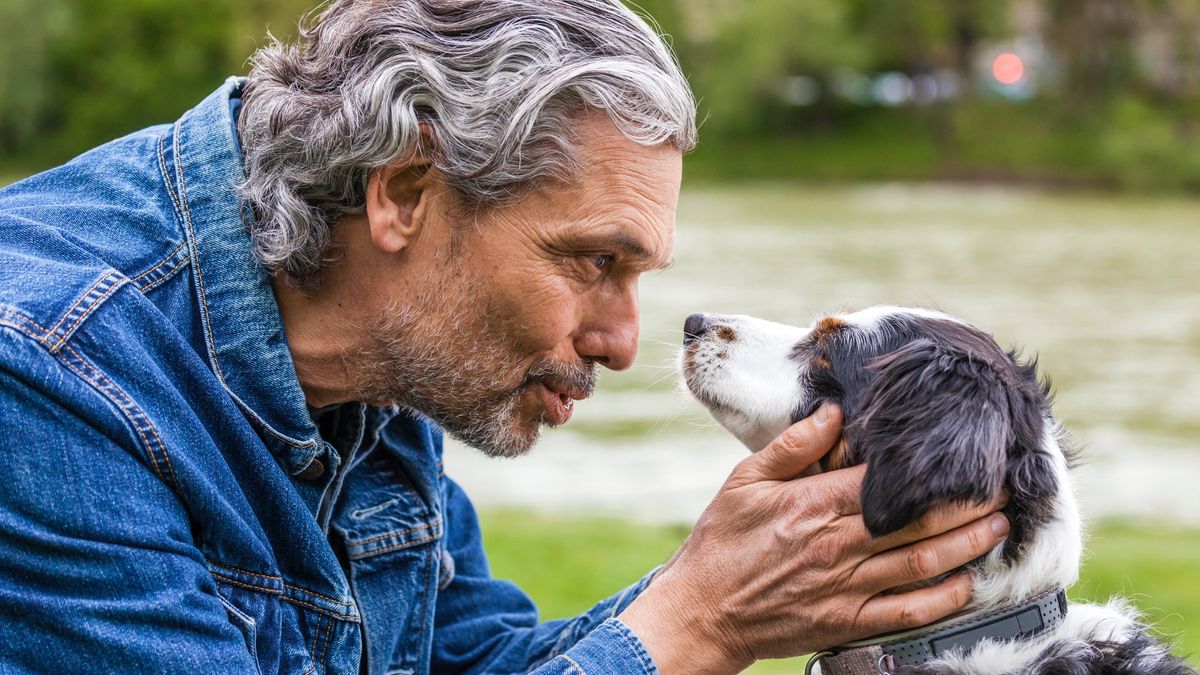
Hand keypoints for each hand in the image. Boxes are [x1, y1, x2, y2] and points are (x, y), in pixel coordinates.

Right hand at [618, 403, 1009, 673]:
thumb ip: (793, 446)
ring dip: (968, 545)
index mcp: (813, 504)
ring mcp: (845, 587)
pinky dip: (943, 599)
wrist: (702, 610)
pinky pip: (907, 612)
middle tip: (1002, 486)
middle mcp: (836, 545)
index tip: (962, 452)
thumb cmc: (722, 541)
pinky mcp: (847, 622)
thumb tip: (835, 412)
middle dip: (966, 503)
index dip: (930, 466)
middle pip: (918, 521)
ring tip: (999, 526)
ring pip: (922, 563)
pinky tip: (967, 583)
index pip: (886, 479)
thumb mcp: (744, 480)